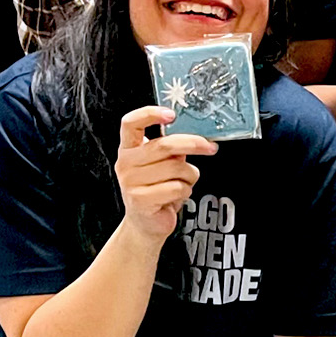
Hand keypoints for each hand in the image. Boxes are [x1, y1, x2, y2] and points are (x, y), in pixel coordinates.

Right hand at [115, 106, 215, 240]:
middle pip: (163, 145)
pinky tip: (177, 195)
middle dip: (193, 144)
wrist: (147, 222)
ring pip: (175, 168)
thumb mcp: (163, 163)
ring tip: (183, 182)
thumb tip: (197, 134)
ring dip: (190, 175)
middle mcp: (125, 163)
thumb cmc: (158, 188)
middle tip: (210, 147)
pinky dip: (186, 190)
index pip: (131, 123)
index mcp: (129, 148)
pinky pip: (177, 187)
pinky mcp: (140, 200)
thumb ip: (172, 147)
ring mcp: (130, 182)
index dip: (150, 114)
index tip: (172, 114)